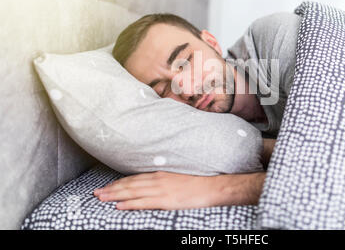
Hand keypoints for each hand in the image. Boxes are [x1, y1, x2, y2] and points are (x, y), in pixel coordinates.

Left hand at [93, 170, 265, 210]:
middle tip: (96, 193)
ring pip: (133, 192)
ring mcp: (161, 190)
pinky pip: (143, 203)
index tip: (107, 186)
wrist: (211, 187)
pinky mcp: (166, 200)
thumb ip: (163, 180)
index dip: (119, 183)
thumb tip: (152, 184)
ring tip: (101, 198)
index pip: (135, 178)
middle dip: (112, 188)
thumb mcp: (177, 177)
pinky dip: (130, 204)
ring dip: (115, 195)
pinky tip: (120, 206)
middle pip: (130, 184)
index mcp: (160, 174)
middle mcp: (158, 180)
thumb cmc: (196, 183)